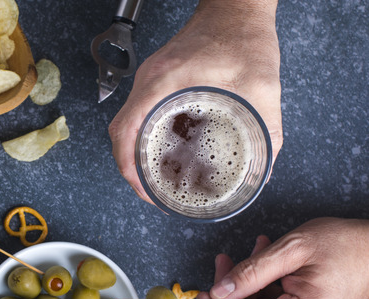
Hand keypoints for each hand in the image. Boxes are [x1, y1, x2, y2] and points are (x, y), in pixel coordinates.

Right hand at [108, 0, 282, 201]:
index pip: (126, 129)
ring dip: (134, 153)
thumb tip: (265, 166)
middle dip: (130, 168)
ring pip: (127, 124)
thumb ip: (268, 128)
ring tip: (154, 177)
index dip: (128, 166)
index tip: (142, 188)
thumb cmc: (241, 36)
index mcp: (163, 82)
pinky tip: (162, 150)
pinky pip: (138, 113)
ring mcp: (149, 79)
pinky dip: (143, 137)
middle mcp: (149, 80)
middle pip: (120, 132)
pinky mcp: (157, 80)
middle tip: (150, 191)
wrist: (236, 8)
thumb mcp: (261, 86)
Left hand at [202, 218, 368, 298]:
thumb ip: (251, 272)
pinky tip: (266, 263)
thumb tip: (218, 292)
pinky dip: (263, 286)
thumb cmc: (344, 245)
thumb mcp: (291, 249)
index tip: (205, 292)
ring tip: (255, 252)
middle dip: (231, 292)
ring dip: (248, 284)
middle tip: (224, 262)